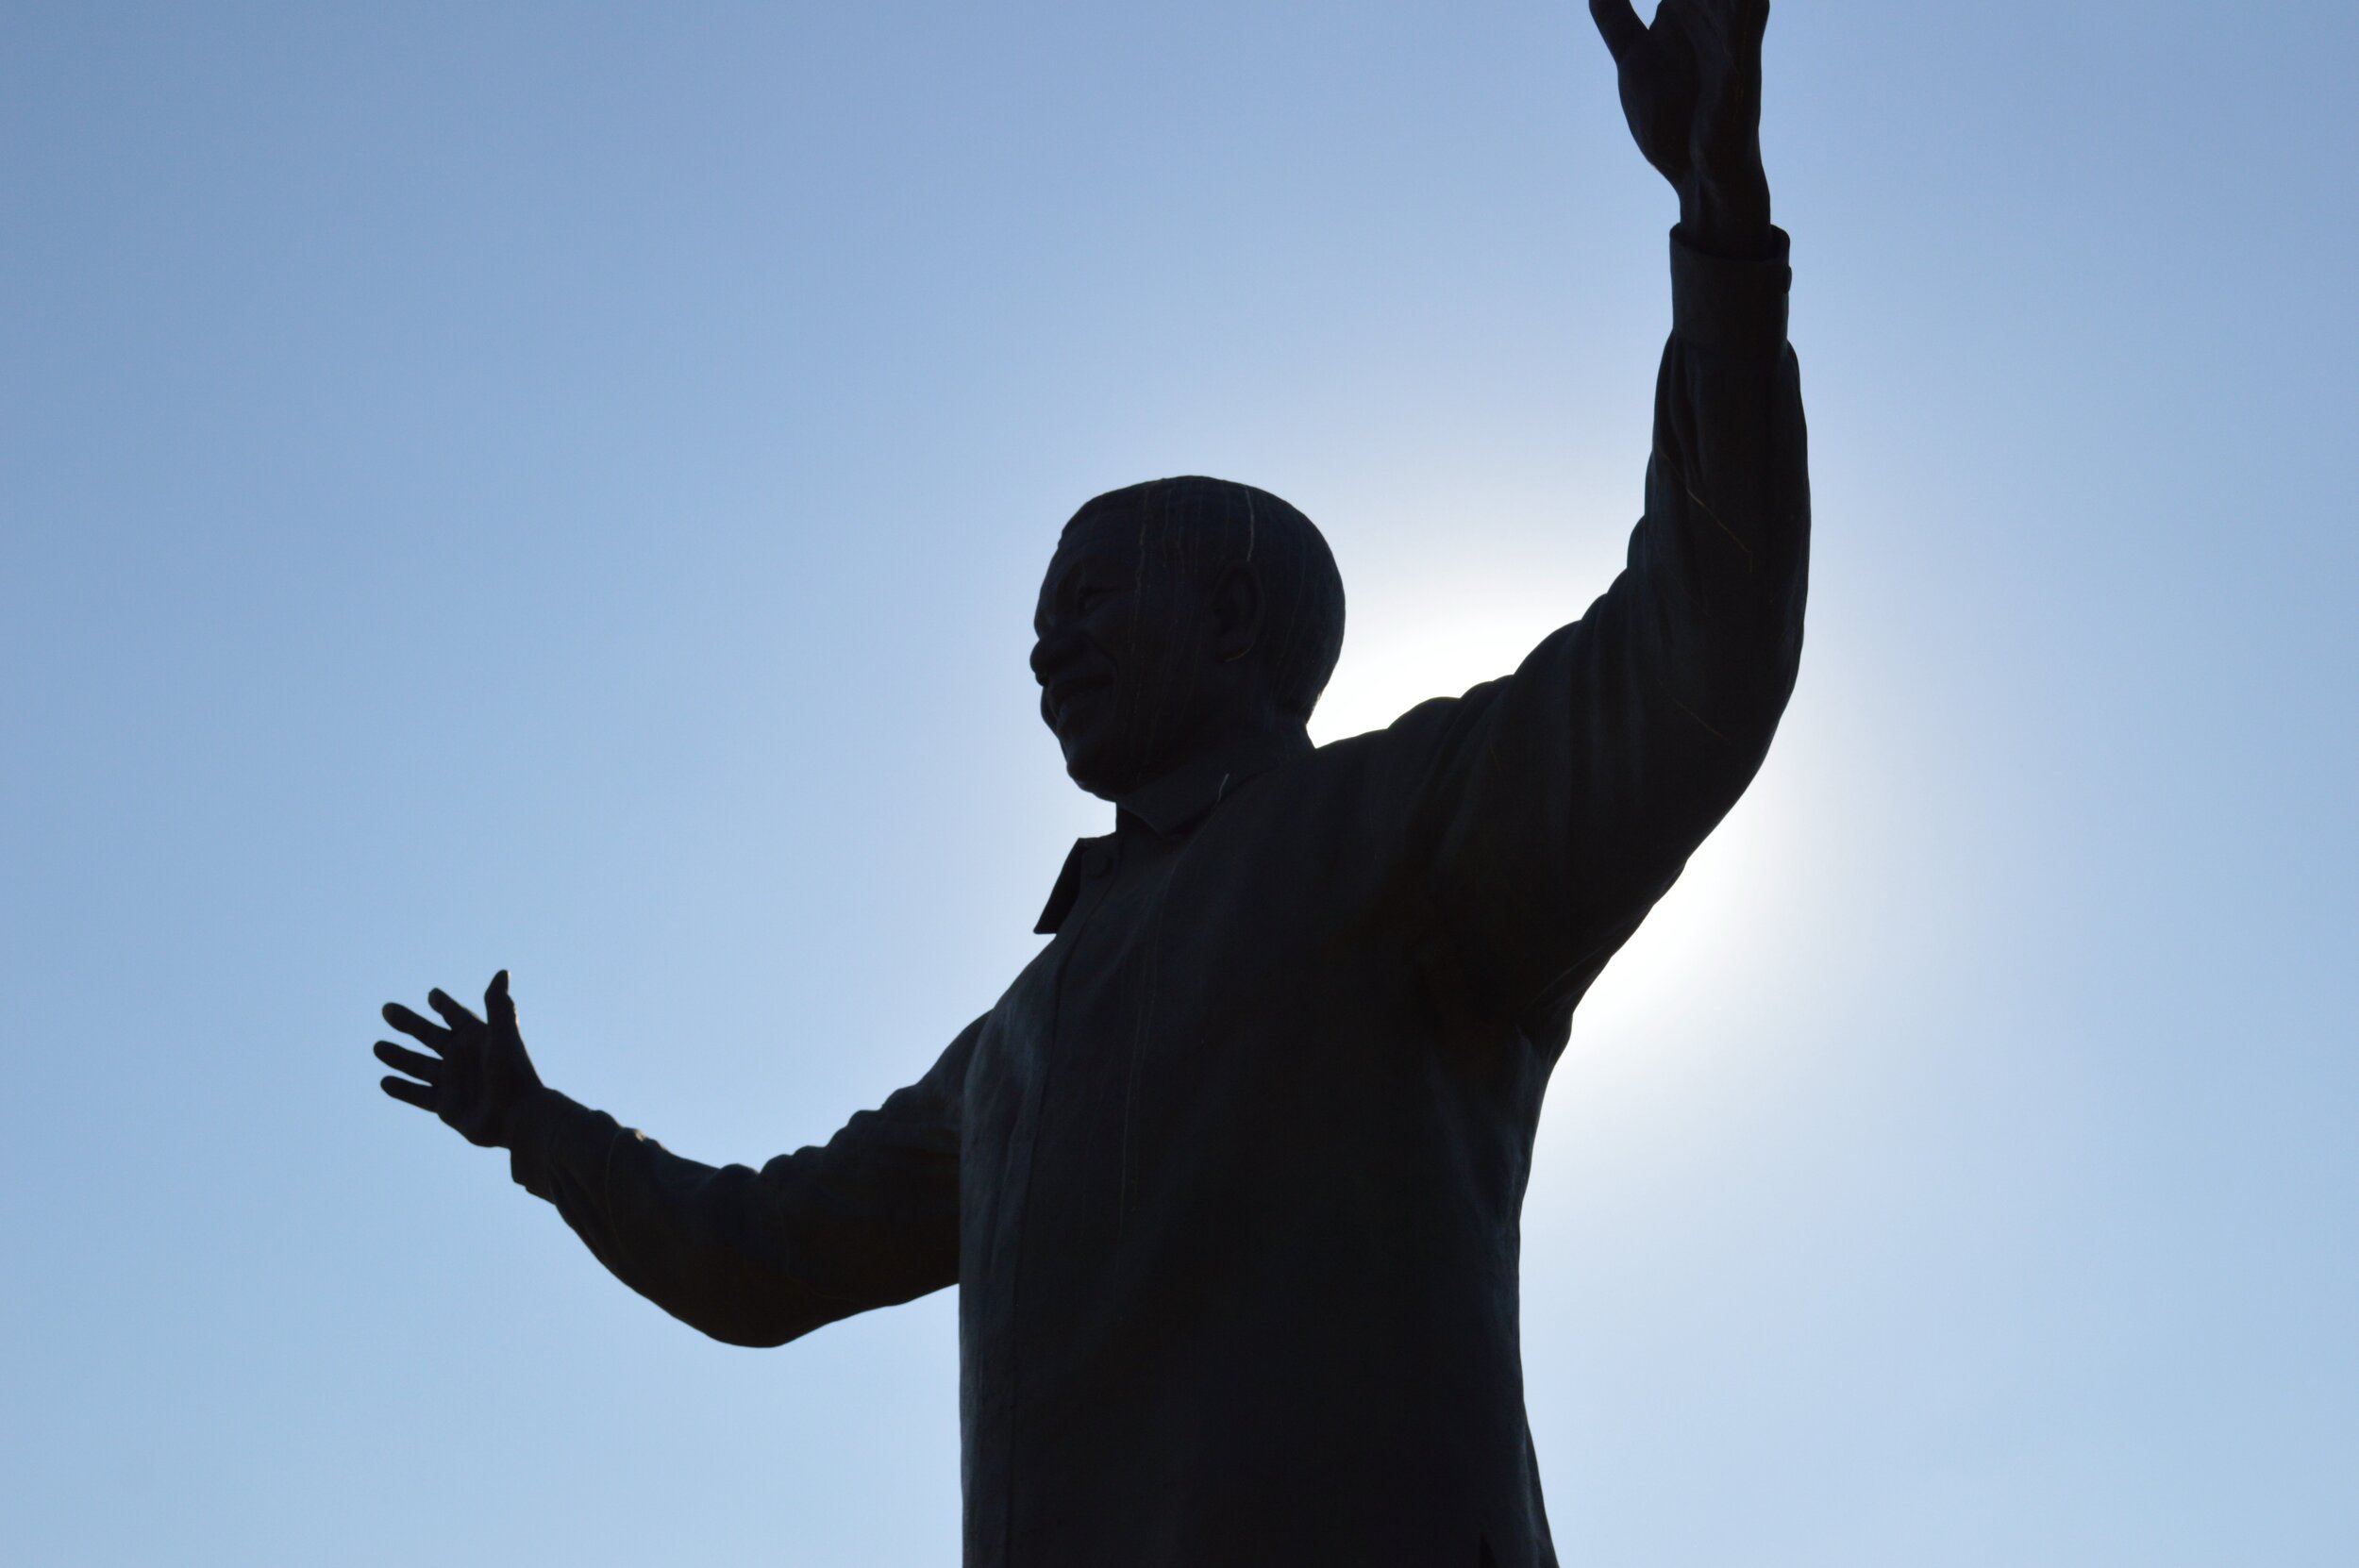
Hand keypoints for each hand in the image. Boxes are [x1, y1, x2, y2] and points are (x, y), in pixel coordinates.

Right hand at [375, 970, 543, 1147]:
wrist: (517, 1118)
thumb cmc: (513, 1074)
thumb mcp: (504, 1036)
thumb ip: (498, 1006)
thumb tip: (502, 972)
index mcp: (477, 1039)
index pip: (456, 1016)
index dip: (445, 1005)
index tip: (432, 994)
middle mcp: (463, 1058)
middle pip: (429, 1036)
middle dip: (408, 1023)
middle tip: (386, 1009)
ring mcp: (453, 1082)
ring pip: (419, 1065)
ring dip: (398, 1056)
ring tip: (377, 1046)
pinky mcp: (447, 1106)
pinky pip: (418, 1095)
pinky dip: (402, 1089)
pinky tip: (384, 1082)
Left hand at [1591, 0, 1773, 253]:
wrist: (1698, 178)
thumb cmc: (1673, 121)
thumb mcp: (1635, 64)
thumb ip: (1617, 21)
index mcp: (1689, 17)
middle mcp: (1715, 28)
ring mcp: (1730, 55)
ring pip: (1734, 4)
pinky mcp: (1738, 86)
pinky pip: (1745, 45)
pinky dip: (1746, 16)